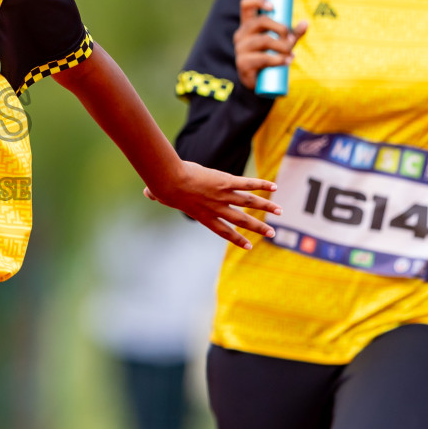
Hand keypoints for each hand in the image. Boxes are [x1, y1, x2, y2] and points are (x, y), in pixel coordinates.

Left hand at [144, 160, 279, 249]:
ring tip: (280, 212)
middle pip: (242, 221)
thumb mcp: (160, 195)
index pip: (223, 231)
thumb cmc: (163, 187)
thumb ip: (157, 196)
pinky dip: (262, 185)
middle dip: (257, 227)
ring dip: (266, 207)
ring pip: (249, 203)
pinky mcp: (227, 181)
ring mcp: (223, 195)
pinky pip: (248, 184)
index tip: (249, 246)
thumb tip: (147, 193)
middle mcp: (216, 209)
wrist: (171, 181)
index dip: (236, 239)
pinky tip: (274, 186)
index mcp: (203, 215)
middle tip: (272, 233)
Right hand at [234, 0, 307, 90]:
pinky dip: (278, 60)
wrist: (258, 83)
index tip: (273, 6)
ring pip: (264, 40)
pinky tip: (287, 61)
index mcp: (248, 25)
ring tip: (291, 52)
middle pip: (260, 21)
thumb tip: (306, 23)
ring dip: (282, 46)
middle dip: (280, 28)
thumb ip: (293, 33)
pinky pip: (263, 58)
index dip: (257, 1)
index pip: (246, 5)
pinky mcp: (243, 64)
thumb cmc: (269, 57)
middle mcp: (241, 34)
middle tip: (291, 38)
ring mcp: (240, 49)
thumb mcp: (281, 42)